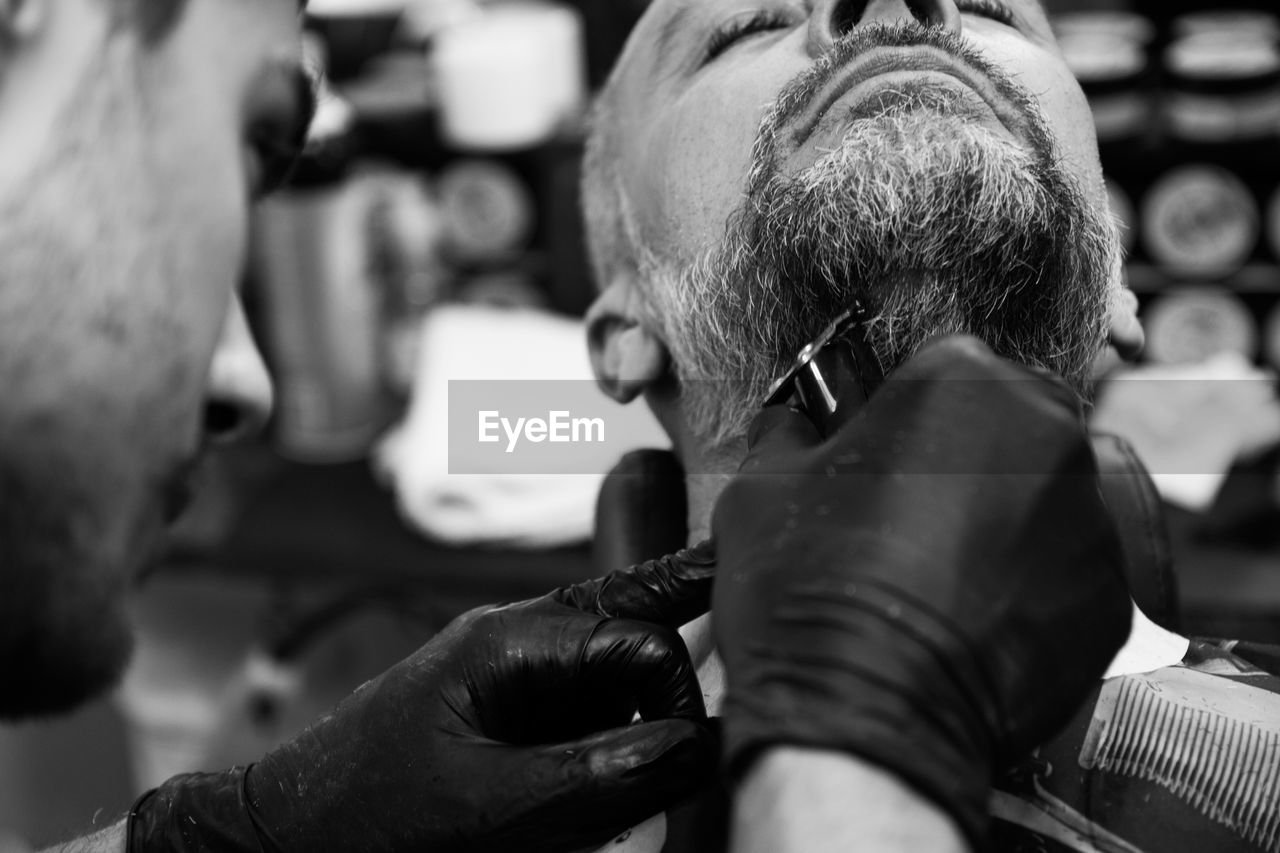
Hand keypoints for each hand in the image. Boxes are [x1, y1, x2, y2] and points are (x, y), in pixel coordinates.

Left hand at [128, 546, 717, 852]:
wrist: (285, 835)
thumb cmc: (365, 813)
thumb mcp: (487, 804)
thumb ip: (594, 775)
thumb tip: (690, 746)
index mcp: (508, 640)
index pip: (634, 637)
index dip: (678, 693)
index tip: (697, 755)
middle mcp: (519, 642)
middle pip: (630, 622)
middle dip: (681, 650)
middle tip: (741, 625)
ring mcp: (514, 677)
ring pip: (614, 672)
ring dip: (649, 708)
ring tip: (668, 766)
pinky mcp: (509, 715)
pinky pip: (584, 714)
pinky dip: (614, 741)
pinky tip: (627, 781)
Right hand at [711, 335, 1131, 847]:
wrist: (860, 715)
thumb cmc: (806, 588)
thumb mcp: (761, 486)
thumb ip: (787, 434)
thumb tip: (789, 424)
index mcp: (962, 379)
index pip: (947, 370)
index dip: (910, 415)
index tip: (887, 457)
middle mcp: (1047, 431)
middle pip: (1013, 427)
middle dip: (972, 462)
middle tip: (914, 522)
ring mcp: (1090, 518)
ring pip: (1047, 501)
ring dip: (1006, 526)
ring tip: (942, 582)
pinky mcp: (1113, 598)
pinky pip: (1070, 577)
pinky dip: (1033, 593)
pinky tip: (976, 624)